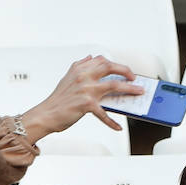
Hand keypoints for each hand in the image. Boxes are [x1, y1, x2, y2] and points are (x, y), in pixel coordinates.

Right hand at [19, 55, 141, 140]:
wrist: (46, 114)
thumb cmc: (58, 99)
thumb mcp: (68, 77)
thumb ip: (80, 66)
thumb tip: (90, 57)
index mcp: (79, 69)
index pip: (101, 60)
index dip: (115, 64)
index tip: (124, 70)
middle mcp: (83, 76)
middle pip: (110, 67)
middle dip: (126, 71)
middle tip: (134, 78)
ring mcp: (86, 90)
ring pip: (114, 86)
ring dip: (130, 89)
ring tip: (139, 92)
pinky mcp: (86, 105)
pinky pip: (104, 113)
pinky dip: (112, 122)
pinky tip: (118, 127)